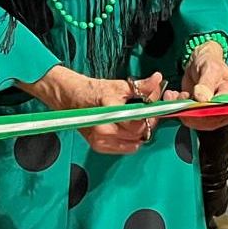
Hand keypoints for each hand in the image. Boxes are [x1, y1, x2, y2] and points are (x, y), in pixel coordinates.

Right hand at [22, 68, 164, 154]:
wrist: (70, 98)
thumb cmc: (91, 91)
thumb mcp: (118, 85)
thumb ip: (141, 86)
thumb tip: (157, 80)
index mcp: (110, 112)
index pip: (140, 121)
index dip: (151, 113)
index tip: (157, 106)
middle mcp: (104, 131)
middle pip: (140, 133)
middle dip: (148, 120)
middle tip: (149, 110)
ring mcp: (101, 141)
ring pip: (135, 141)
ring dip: (141, 130)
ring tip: (137, 117)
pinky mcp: (99, 147)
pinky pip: (126, 148)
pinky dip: (132, 139)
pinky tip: (129, 128)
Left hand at [181, 42, 227, 129]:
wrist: (199, 66)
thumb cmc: (209, 64)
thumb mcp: (209, 68)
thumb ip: (206, 83)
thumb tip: (203, 100)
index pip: (226, 106)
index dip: (210, 108)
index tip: (196, 101)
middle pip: (213, 119)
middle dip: (193, 111)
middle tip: (183, 96)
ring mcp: (216, 114)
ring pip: (199, 123)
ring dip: (183, 111)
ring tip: (178, 95)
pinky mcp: (203, 118)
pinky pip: (190, 121)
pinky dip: (178, 111)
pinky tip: (174, 97)